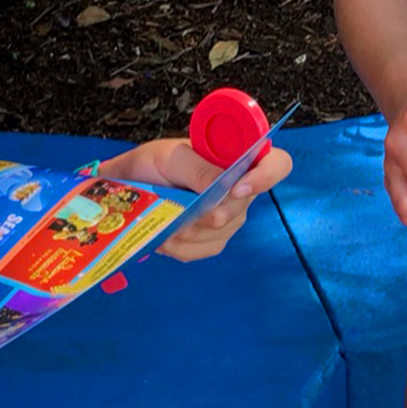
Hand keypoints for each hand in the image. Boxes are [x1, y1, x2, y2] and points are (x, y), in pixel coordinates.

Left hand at [100, 137, 295, 260]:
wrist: (128, 185)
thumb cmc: (152, 163)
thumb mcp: (171, 158)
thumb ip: (197, 169)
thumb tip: (224, 186)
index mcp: (237, 159)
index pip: (278, 164)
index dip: (267, 176)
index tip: (237, 188)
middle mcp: (241, 189)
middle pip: (242, 207)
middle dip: (212, 215)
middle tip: (182, 220)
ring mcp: (229, 216)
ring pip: (222, 232)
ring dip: (191, 234)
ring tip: (163, 228)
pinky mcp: (212, 238)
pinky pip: (205, 249)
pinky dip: (182, 248)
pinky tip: (164, 239)